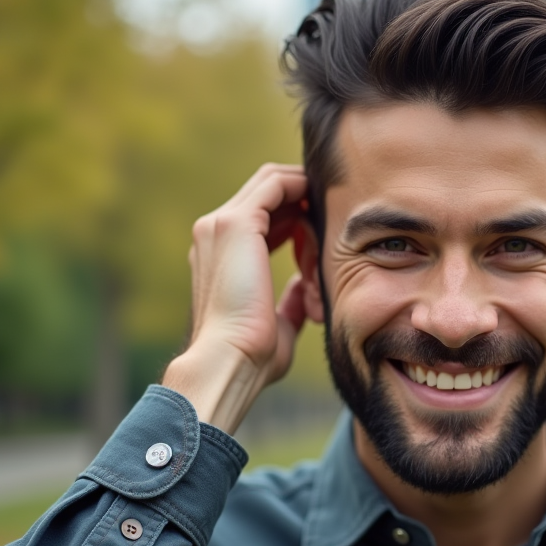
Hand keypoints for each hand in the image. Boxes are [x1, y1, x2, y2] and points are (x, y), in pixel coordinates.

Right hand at [162, 164, 309, 433]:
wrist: (230, 361)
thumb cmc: (253, 356)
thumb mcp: (277, 322)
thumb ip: (290, 300)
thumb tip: (304, 291)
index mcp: (219, 255)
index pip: (261, 214)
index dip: (296, 216)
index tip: (324, 235)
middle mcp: (214, 233)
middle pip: (267, 193)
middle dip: (304, 203)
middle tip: (332, 225)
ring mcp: (221, 224)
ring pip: (274, 185)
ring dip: (306, 199)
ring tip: (330, 221)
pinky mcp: (237, 222)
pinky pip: (278, 184)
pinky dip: (304, 189)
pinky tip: (323, 209)